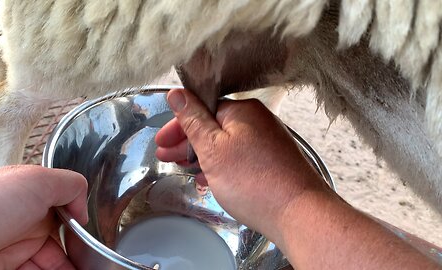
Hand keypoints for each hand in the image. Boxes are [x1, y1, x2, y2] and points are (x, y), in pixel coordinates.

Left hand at [0, 165, 87, 269]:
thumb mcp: (36, 180)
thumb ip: (70, 186)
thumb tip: (84, 209)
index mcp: (28, 202)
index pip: (63, 222)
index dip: (80, 237)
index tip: (94, 252)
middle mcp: (17, 229)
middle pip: (56, 251)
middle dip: (74, 262)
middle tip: (91, 269)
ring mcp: (5, 256)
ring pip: (44, 266)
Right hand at [155, 89, 332, 237]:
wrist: (298, 213)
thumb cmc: (255, 182)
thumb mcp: (212, 149)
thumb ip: (193, 120)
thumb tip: (177, 93)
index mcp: (243, 110)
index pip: (202, 108)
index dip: (179, 126)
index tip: (163, 141)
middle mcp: (258, 121)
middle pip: (214, 125)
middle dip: (188, 142)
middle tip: (167, 157)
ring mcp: (268, 141)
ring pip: (226, 143)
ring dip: (203, 155)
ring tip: (186, 170)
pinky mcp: (274, 161)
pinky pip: (241, 157)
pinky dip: (223, 166)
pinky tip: (212, 179)